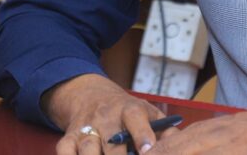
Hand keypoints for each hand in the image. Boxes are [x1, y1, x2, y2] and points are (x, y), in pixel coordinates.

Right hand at [46, 73, 167, 153]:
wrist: (92, 96)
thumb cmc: (128, 113)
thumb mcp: (149, 114)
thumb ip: (166, 131)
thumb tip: (183, 145)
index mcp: (129, 109)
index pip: (135, 119)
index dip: (142, 135)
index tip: (147, 151)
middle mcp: (106, 117)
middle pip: (111, 142)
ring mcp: (86, 127)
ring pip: (88, 148)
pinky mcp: (68, 137)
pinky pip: (64, 151)